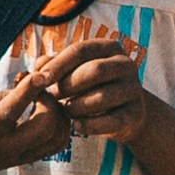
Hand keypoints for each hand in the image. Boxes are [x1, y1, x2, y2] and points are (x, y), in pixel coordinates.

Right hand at [0, 59, 84, 174]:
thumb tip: (24, 88)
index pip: (11, 111)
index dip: (28, 91)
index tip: (40, 75)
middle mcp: (6, 149)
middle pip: (46, 128)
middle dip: (49, 102)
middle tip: (37, 88)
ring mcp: (19, 158)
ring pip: (58, 138)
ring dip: (59, 114)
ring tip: (43, 99)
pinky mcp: (26, 160)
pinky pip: (56, 144)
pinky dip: (60, 125)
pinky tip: (46, 111)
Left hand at [32, 24, 148, 132]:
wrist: (126, 113)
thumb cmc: (93, 87)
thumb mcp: (76, 71)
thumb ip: (56, 65)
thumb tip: (39, 65)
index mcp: (110, 48)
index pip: (81, 50)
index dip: (58, 64)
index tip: (40, 78)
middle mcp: (126, 65)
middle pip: (94, 71)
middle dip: (68, 85)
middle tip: (53, 97)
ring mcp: (133, 89)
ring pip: (101, 97)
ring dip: (76, 106)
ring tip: (66, 111)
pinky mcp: (135, 114)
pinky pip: (110, 121)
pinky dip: (89, 126)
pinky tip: (76, 126)